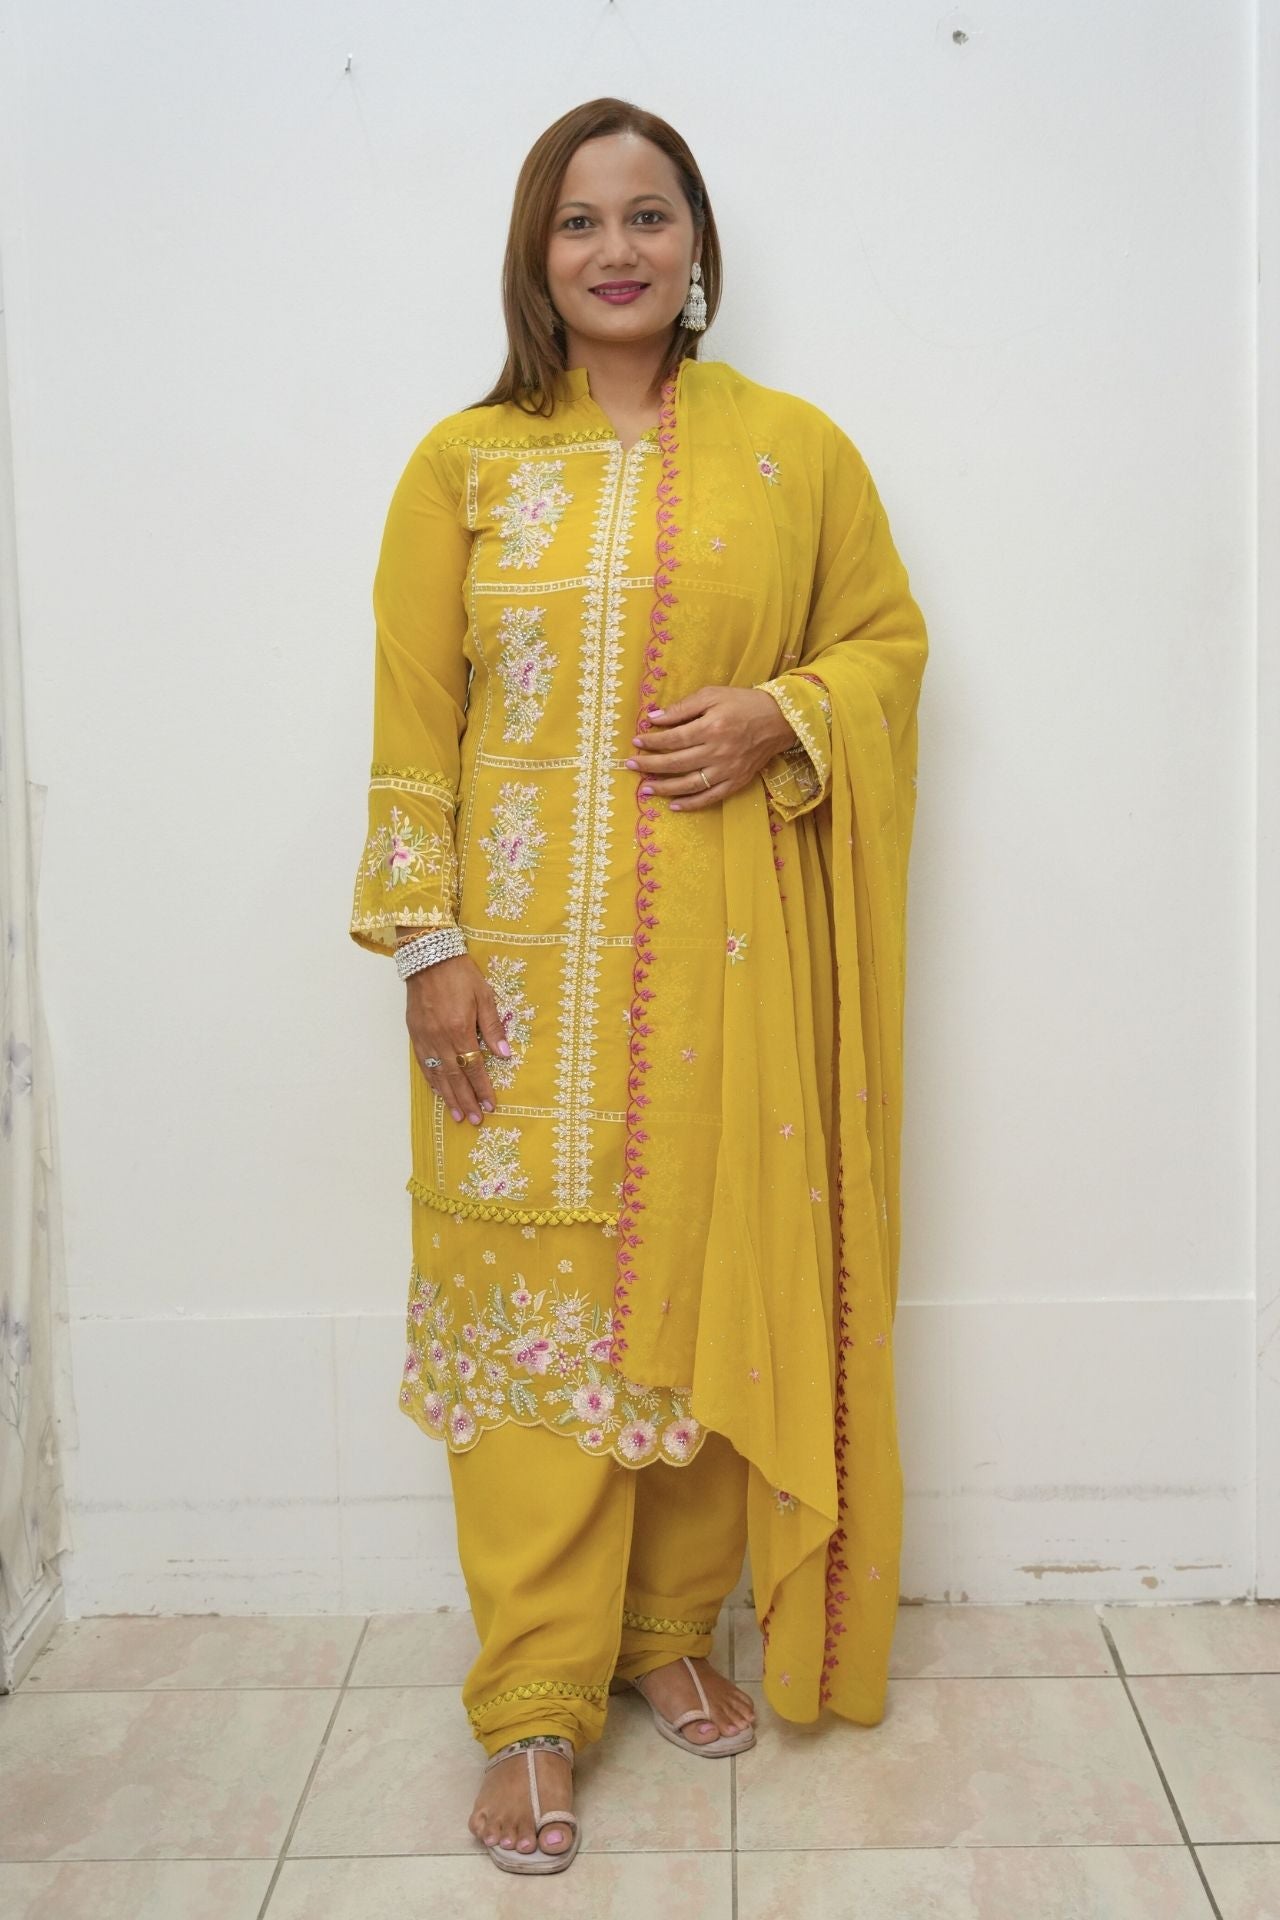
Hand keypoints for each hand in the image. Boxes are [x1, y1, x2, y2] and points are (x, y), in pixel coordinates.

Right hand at [405, 953, 510, 1124]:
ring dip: (449, 1097)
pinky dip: (432, 1081)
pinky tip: (439, 1093)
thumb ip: (493, 1028)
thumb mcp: (484, 996)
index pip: (474, 1067)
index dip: (483, 1088)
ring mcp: (424, 1038)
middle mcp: (440, 1038)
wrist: (428, 956)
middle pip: (455, 1077)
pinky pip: (424, 1064)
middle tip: (475, 1120)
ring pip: (438, 1075)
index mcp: (460, 1029)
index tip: (491, 1105)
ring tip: (458, 1116)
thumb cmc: (460, 974)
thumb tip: (505, 1055)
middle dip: (467, 1100)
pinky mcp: (415, 1034)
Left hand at [623, 685, 795, 810]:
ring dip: (665, 788)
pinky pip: (711, 797)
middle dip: (650, 765)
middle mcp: (718, 751)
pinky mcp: (737, 781)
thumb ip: (683, 707)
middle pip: (676, 763)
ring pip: (690, 784)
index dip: (652, 741)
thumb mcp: (713, 695)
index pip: (674, 738)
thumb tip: (654, 718)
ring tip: (645, 789)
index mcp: (711, 727)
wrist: (780, 719)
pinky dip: (692, 804)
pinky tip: (674, 806)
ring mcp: (728, 770)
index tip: (637, 742)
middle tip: (631, 766)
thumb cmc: (743, 703)